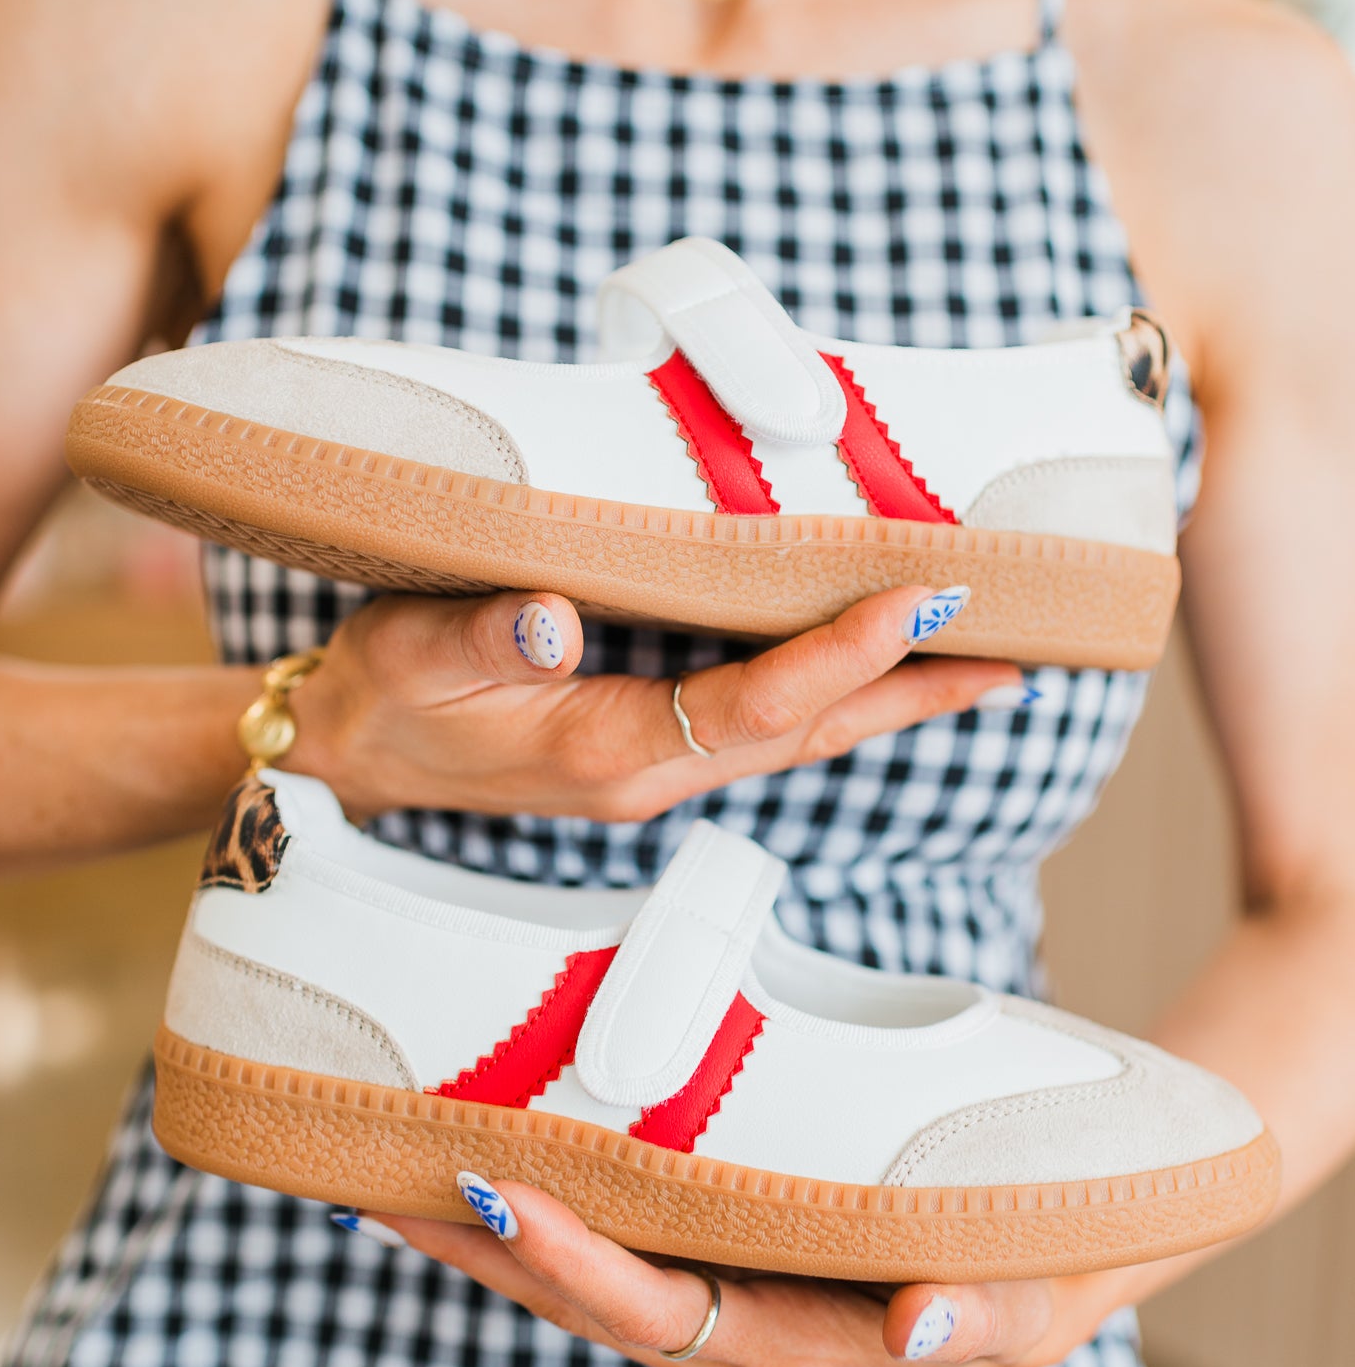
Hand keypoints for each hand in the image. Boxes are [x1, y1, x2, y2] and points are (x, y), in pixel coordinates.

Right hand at [286, 584, 1017, 823]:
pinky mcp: (653, 744)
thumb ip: (482, 643)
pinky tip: (876, 659)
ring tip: (984, 656)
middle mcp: (653, 769)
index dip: (840, 654)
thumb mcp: (406, 659)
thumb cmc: (379, 698)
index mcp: (606, 751)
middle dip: (914, 692)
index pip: (753, 707)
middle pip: (812, 733)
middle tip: (1017, 650)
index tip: (919, 597)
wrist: (349, 758)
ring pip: (801, 733)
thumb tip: (553, 625)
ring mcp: (659, 764)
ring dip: (892, 697)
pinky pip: (767, 721)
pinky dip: (835, 689)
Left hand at [374, 1180, 1141, 1366]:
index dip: (574, 1260)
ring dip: (483, 1230)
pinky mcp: (713, 1256)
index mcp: (790, 1353)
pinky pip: (607, 1239)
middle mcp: (729, 1341)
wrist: (1049, 1253)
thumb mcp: (1027, 1307)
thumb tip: (917, 1321)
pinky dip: (535, 1208)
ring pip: (577, 1273)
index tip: (499, 1191)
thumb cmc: (1028, 1275)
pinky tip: (477, 1157)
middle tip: (376, 1171)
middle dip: (480, 1245)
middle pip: (582, 1297)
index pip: (657, 1311)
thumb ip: (977, 1318)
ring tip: (387, 1165)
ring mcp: (712, 1300)